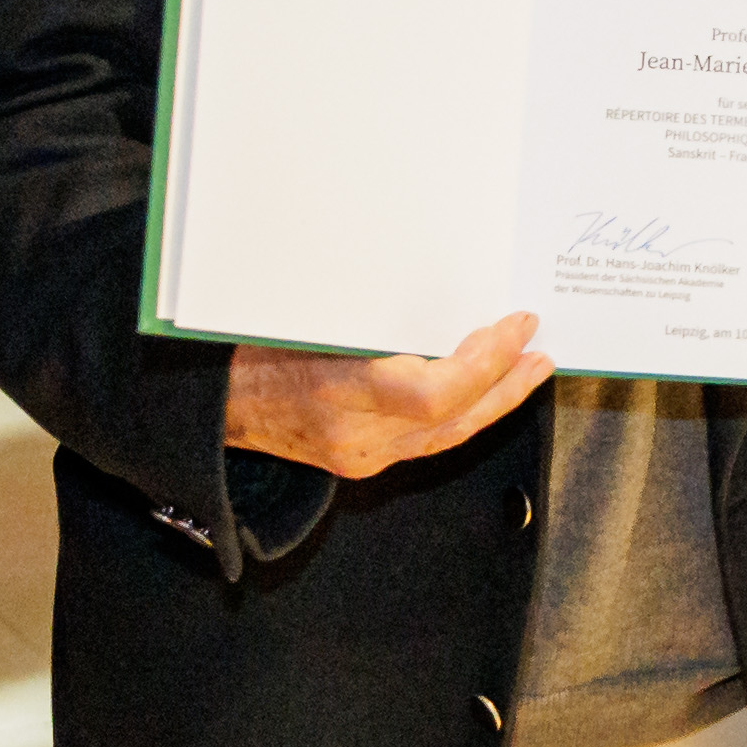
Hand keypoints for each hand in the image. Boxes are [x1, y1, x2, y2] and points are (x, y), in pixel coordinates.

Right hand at [224, 313, 553, 479]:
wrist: (209, 404)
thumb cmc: (246, 346)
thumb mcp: (305, 313)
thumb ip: (371, 313)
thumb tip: (439, 283)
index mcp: (336, 390)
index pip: (433, 394)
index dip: (484, 363)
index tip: (514, 327)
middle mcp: (352, 434)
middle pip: (451, 419)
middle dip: (504, 384)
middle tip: (538, 347)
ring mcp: (358, 456)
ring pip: (446, 437)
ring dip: (494, 402)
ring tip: (530, 371)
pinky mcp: (360, 463)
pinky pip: (425, 442)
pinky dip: (461, 415)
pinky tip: (485, 393)